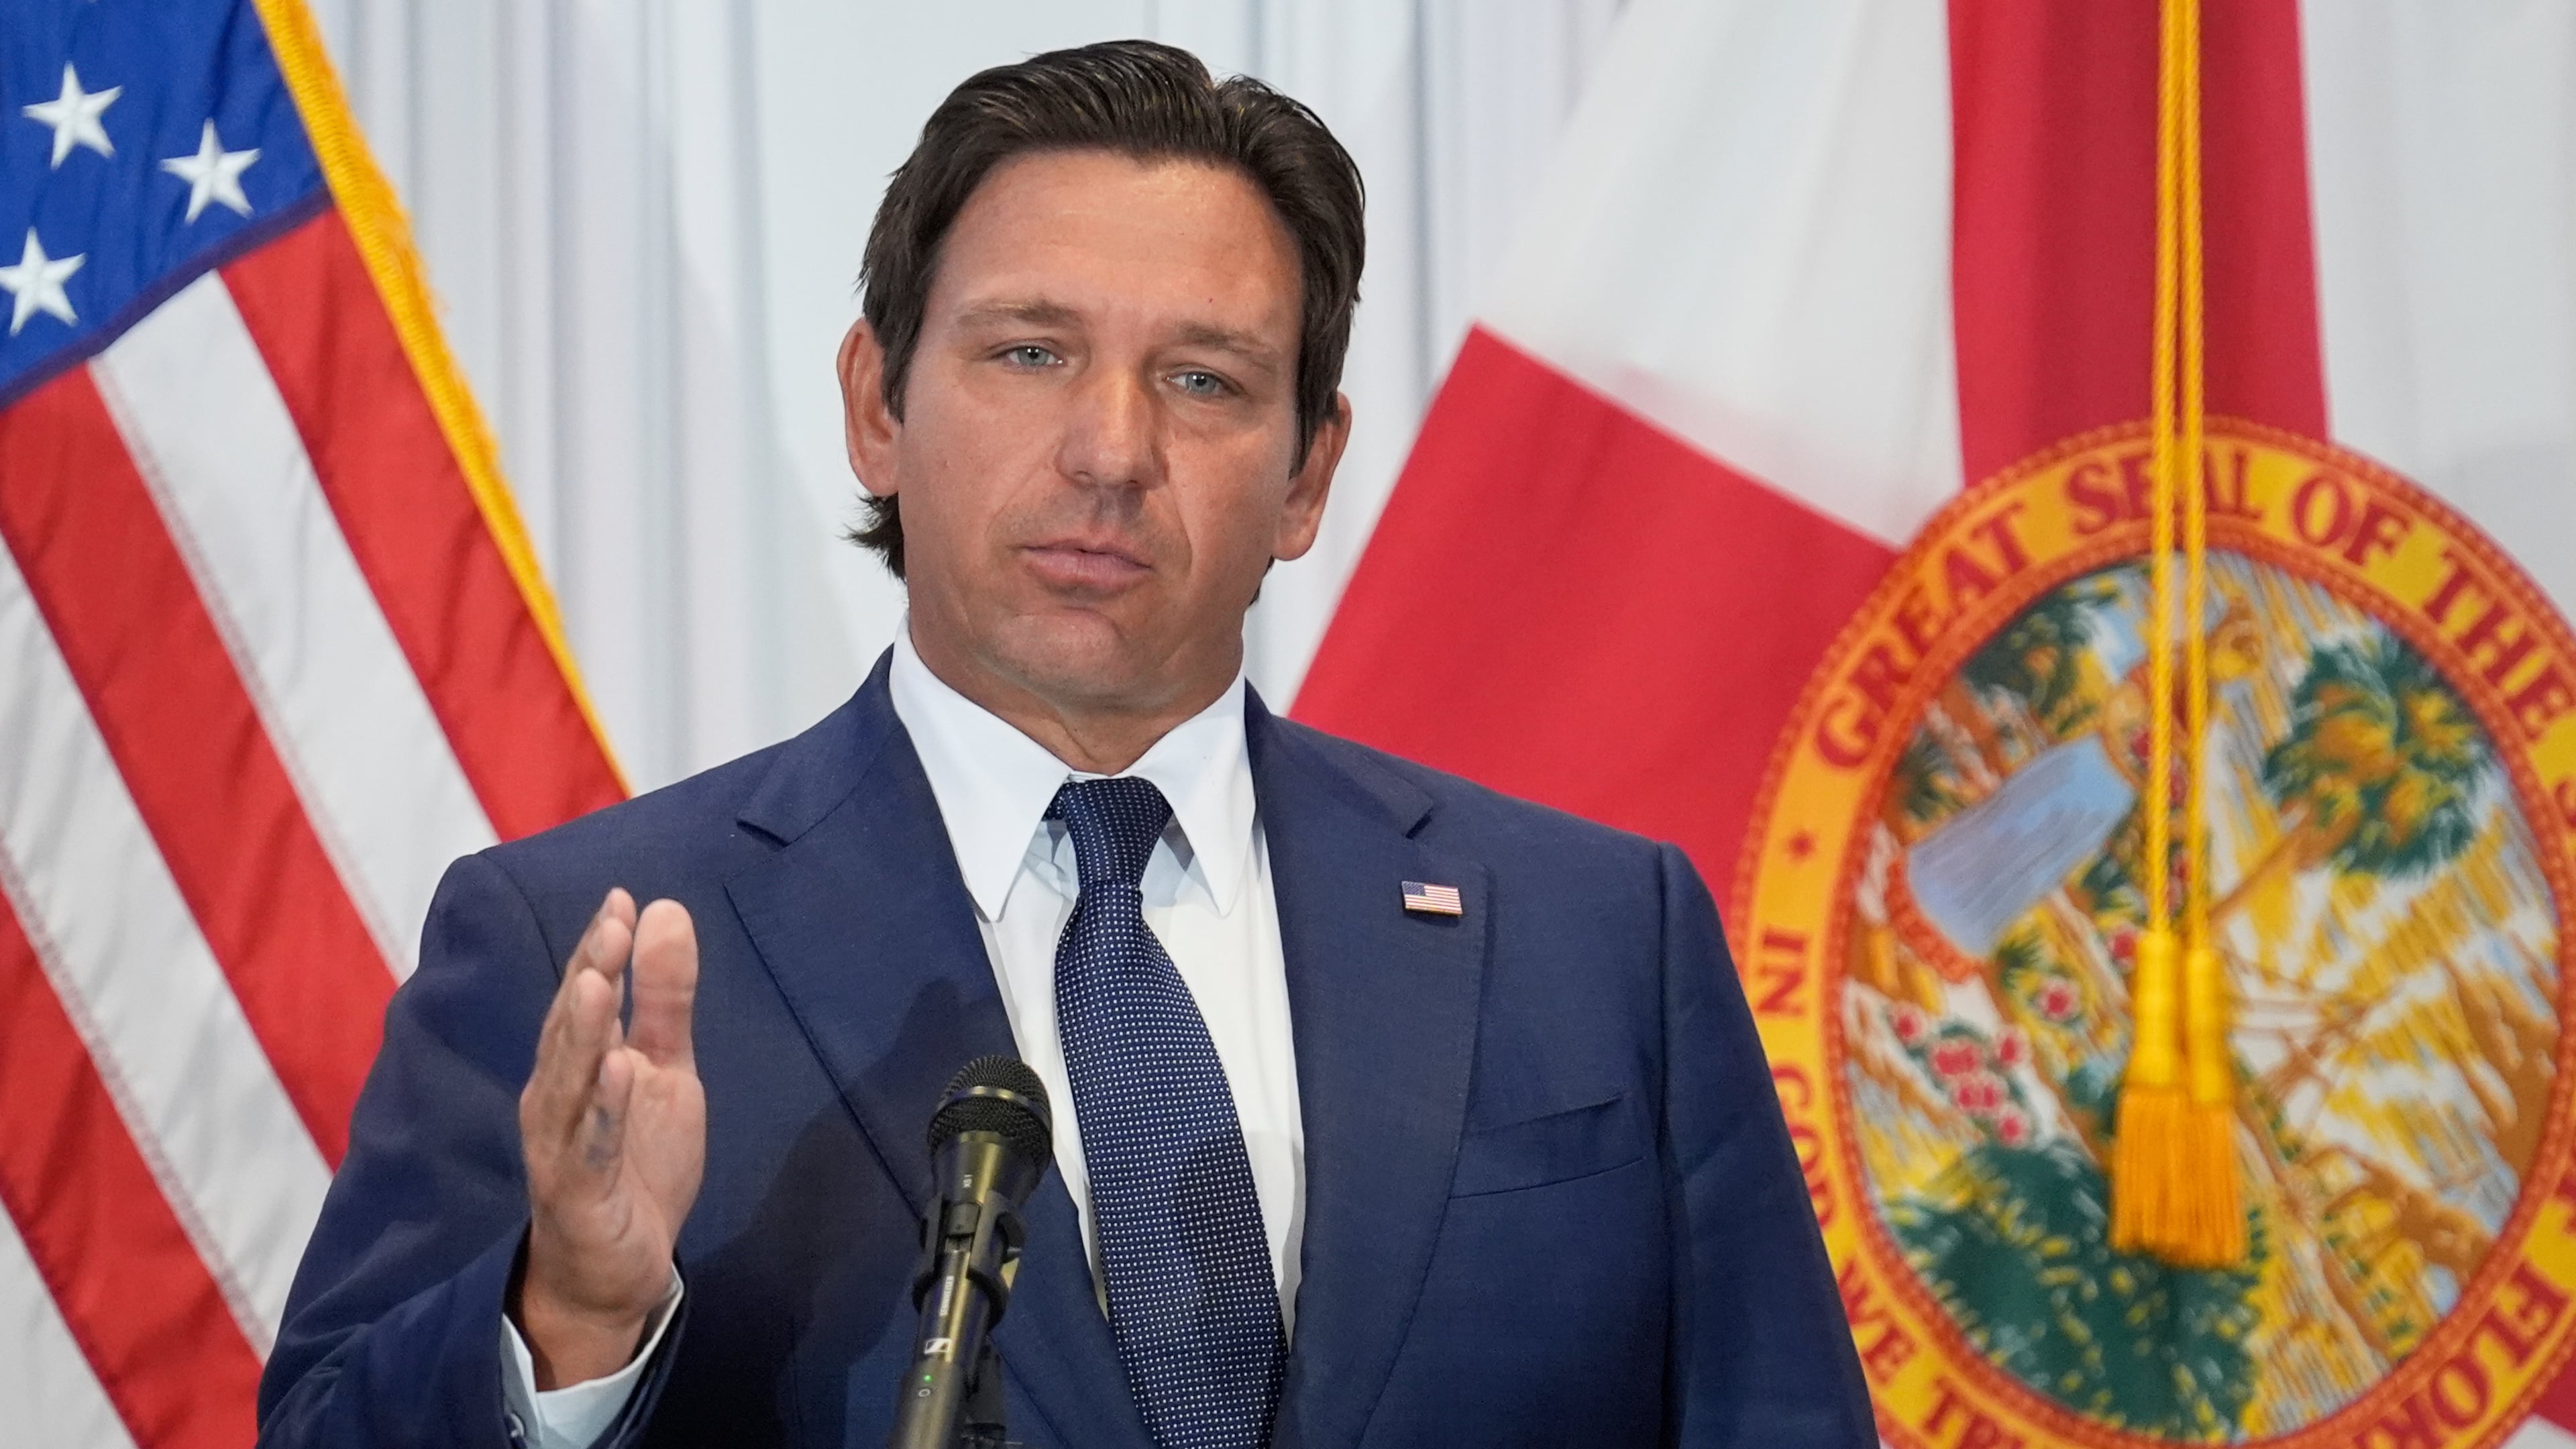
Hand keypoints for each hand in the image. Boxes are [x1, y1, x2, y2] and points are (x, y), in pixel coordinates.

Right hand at [514, 889, 705, 1387]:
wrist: (615, 1269)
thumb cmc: (633, 1162)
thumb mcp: (665, 1071)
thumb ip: (664, 999)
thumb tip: (662, 912)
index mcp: (577, 1065)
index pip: (584, 997)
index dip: (600, 949)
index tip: (622, 897)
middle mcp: (556, 1098)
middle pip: (571, 1029)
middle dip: (589, 973)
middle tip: (612, 922)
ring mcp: (561, 1146)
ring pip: (569, 1082)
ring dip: (583, 1032)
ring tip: (600, 981)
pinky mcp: (578, 1193)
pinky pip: (590, 1146)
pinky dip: (603, 1109)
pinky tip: (619, 1071)